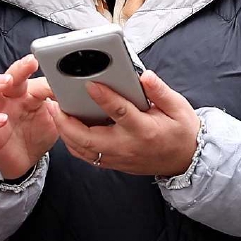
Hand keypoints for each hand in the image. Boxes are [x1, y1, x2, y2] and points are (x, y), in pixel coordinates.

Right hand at [0, 55, 59, 178]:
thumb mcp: (54, 120)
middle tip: (30, 62)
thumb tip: (74, 94)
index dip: (47, 78)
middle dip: (20, 68)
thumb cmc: (36, 136)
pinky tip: (2, 119)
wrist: (24, 162)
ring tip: (6, 81)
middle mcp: (11, 99)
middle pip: (10, 77)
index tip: (61, 79)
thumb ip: (62, 107)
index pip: (35, 79)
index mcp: (28, 94)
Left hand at [43, 69, 199, 177]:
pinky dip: (72, 142)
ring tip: (54, 112)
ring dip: (65, 131)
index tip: (89, 83)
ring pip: (82, 149)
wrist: (186, 160)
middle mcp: (127, 146)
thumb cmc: (181, 131)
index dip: (103, 96)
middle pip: (88, 137)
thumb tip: (145, 77)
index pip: (120, 112)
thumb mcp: (178, 107)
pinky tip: (66, 127)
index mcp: (144, 129)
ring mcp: (118, 157)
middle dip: (66, 121)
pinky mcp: (113, 163)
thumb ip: (160, 91)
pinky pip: (86, 155)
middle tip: (53, 103)